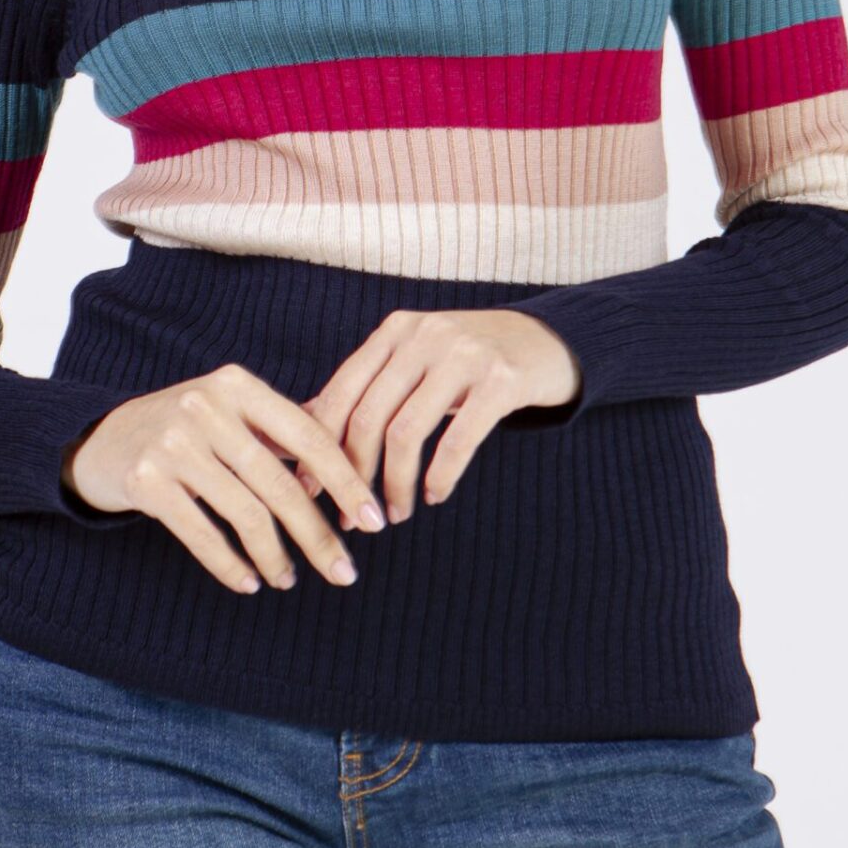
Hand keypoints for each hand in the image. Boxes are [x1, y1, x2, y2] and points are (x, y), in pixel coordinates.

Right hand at [60, 363, 387, 595]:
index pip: (309, 435)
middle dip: (319, 534)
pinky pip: (202, 534)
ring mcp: (173, 443)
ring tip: (289, 579)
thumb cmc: (182, 428)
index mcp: (238, 385)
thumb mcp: (230, 410)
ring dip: (276, 556)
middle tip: (345, 572)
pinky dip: (231, 565)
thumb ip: (283, 426)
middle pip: (281, 483)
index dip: (346, 481)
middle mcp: (207, 407)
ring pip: (246, 514)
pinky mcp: (146, 480)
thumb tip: (355, 450)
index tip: (374, 521)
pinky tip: (250, 581)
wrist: (99, 439)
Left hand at [294, 309, 580, 521]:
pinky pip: (458, 439)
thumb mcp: (415, 362)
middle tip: (355, 516)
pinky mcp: (501, 379)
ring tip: (397, 513)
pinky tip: (435, 495)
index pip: (341, 392)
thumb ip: (366, 387)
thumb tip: (302, 426)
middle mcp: (423, 335)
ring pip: (406, 431)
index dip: (320, 447)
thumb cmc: (467, 360)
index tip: (311, 491)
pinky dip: (440, 476)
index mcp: (394, 331)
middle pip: (368, 415)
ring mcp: (464, 354)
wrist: (545, 340)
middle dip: (355, 474)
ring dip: (396, 483)